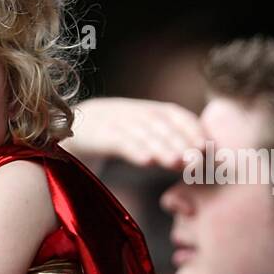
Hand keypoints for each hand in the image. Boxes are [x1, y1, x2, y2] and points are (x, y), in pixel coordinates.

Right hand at [63, 97, 205, 170]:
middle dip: (181, 141)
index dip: (192, 128)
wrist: (66, 131)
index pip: (175, 114)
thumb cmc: (109, 139)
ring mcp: (113, 121)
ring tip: (177, 163)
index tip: (207, 147)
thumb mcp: (136, 135)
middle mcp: (131, 112)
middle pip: (161, 124)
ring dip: (162, 147)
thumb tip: (192, 159)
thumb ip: (160, 142)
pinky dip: (133, 149)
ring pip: (142, 132)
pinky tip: (146, 161)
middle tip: (197, 161)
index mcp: (144, 110)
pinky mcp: (96, 134)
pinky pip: (118, 140)